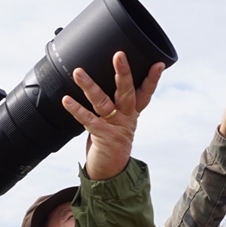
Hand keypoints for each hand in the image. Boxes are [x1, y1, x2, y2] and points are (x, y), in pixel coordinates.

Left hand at [61, 51, 164, 180]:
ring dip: (90, 86)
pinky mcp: (103, 137)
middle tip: (119, 55)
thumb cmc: (111, 140)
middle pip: (127, 92)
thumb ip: (115, 102)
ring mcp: (115, 127)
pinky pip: (88, 121)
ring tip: (79, 73)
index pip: (146, 92)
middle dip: (124, 73)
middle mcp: (126, 117)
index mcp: (132, 112)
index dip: (153, 78)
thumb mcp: (119, 120)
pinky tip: (67, 100)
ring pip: (103, 102)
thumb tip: (105, 79)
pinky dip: (76, 110)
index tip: (158, 63)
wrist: (111, 170)